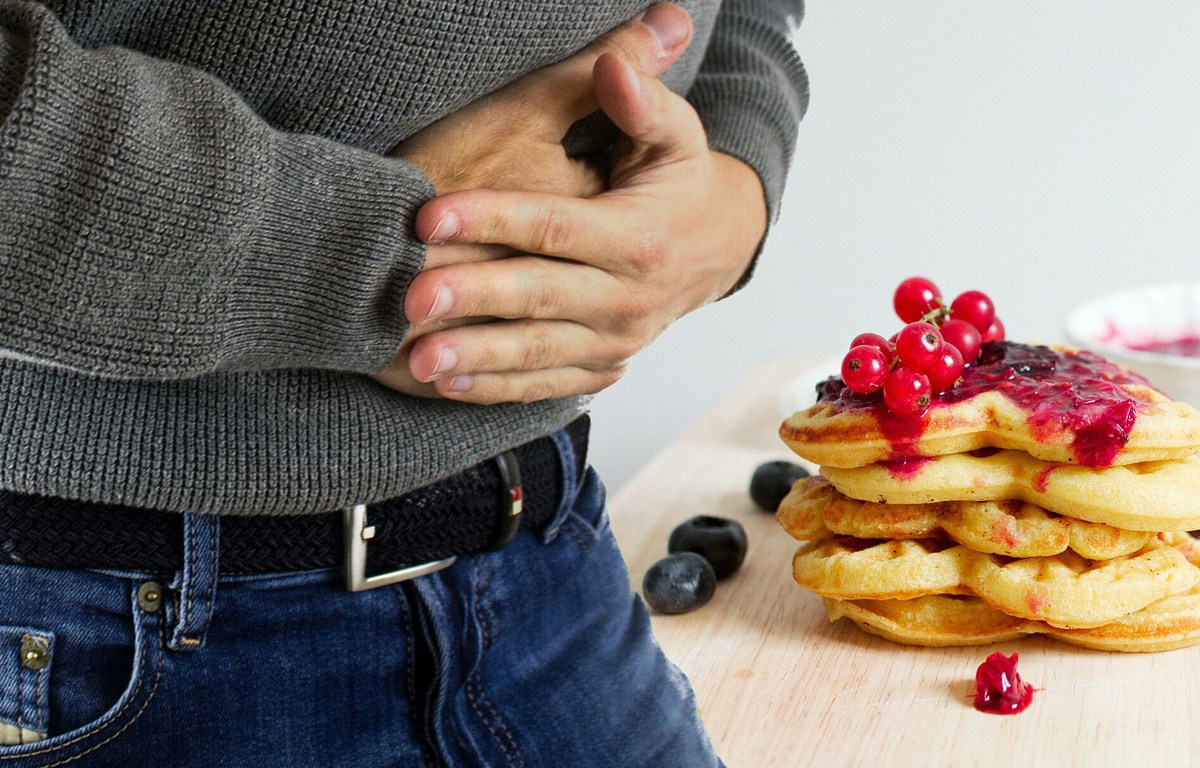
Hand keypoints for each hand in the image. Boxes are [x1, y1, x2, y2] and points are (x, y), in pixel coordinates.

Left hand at [401, 53, 767, 403]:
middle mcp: (629, 298)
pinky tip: (445, 384)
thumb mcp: (676, 135)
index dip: (491, 218)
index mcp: (639, 238)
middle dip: (473, 299)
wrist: (716, 250)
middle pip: (539, 297)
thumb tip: (612, 62)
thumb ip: (642, 101)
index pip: (555, 228)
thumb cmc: (679, 182)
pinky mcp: (602, 367)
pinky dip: (496, 389)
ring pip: (538, 353)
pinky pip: (546, 384)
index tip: (428, 216)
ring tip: (418, 359)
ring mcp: (616, 341)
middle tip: (409, 299)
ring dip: (476, 358)